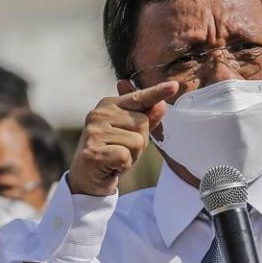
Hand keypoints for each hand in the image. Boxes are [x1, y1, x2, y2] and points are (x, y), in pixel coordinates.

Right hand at [67, 81, 178, 195]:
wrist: (87, 176)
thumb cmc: (112, 151)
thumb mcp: (132, 134)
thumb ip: (146, 119)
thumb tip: (162, 105)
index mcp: (110, 105)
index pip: (139, 98)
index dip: (157, 92)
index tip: (174, 86)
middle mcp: (99, 114)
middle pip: (142, 123)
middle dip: (140, 142)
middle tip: (123, 150)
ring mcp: (95, 132)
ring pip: (136, 142)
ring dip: (132, 156)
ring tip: (117, 158)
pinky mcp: (94, 151)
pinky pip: (125, 156)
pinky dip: (123, 166)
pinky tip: (111, 166)